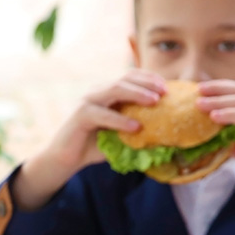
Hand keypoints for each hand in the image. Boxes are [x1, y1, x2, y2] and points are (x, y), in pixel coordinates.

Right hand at [14, 70, 167, 210]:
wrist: (66, 158)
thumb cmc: (95, 146)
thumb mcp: (120, 135)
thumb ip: (138, 131)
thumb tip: (167, 136)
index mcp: (107, 92)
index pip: (130, 76)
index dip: (150, 78)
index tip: (168, 87)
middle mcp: (97, 92)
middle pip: (125, 79)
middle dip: (147, 83)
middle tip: (165, 92)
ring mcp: (88, 101)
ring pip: (115, 89)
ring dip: (137, 94)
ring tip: (155, 102)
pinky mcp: (80, 115)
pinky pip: (103, 114)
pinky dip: (120, 119)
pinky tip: (135, 127)